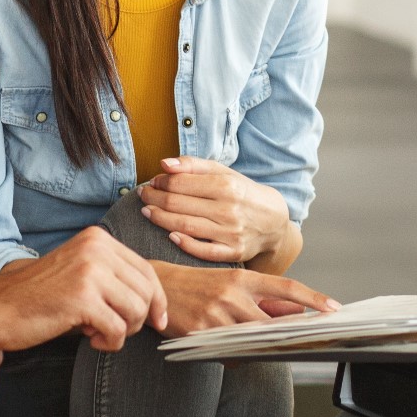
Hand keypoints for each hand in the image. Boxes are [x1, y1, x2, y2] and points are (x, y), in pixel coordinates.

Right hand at [0, 226, 168, 352]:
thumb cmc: (38, 297)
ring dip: (123, 331)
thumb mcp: (80, 274)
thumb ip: (112, 278)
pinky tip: (90, 339)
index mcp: (98, 239)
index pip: (146, 270)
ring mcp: (90, 271)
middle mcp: (96, 248)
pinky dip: (109, 342)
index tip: (158, 321)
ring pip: (137, 310)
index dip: (158, 299)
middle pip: (147, 291)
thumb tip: (155, 302)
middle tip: (114, 329)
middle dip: (139, 319)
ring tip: (98, 332)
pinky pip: (118, 329)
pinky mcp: (82, 298)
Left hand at [138, 157, 291, 263]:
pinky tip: (169, 235)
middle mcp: (229, 209)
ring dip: (160, 219)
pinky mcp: (233, 252)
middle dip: (154, 199)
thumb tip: (165, 163)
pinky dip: (184, 243)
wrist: (273, 221)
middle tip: (143, 196)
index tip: (152, 182)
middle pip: (178, 204)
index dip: (161, 182)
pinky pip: (203, 251)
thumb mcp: (224, 173)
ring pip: (185, 226)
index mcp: (227, 185)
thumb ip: (194, 165)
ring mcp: (231, 233)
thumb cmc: (243, 193)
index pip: (181, 183)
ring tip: (147, 212)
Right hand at [151, 261, 339, 336]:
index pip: (286, 287)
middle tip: (302, 343)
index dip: (313, 298)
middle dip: (286, 335)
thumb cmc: (199, 285)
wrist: (156, 286)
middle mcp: (232, 294)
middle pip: (272, 323)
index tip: (334, 308)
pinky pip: (228, 354)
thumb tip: (298, 312)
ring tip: (254, 344)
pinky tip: (227, 349)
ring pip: (252, 342)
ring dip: (257, 348)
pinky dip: (234, 356)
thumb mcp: (232, 284)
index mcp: (243, 278)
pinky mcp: (200, 333)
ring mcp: (216, 315)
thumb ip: (264, 299)